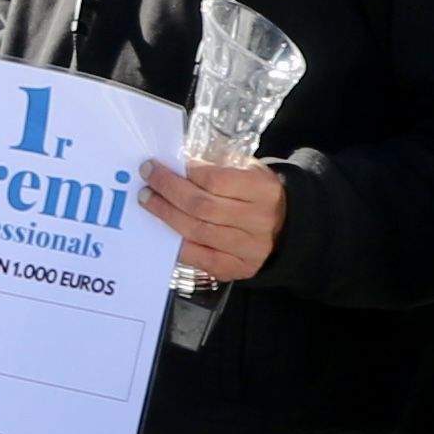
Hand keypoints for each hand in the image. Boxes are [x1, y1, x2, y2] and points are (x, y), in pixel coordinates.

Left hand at [135, 157, 287, 286]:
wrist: (285, 229)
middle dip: (167, 191)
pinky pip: (199, 257)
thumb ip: (217, 166)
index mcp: (264, 190)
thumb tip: (175, 164)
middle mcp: (259, 220)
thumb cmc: (257, 195)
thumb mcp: (248, 171)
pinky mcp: (237, 268)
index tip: (162, 165)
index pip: (217, 180)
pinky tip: (161, 229)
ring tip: (148, 200)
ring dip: (165, 214)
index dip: (185, 173)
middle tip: (147, 180)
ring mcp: (249, 248)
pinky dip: (176, 243)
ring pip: (196, 231)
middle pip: (201, 206)